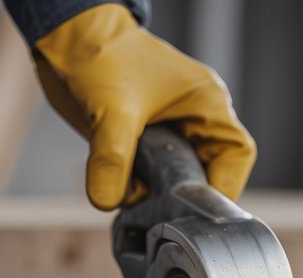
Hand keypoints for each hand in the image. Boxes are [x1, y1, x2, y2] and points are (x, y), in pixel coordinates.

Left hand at [32, 3, 255, 210]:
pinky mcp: (142, 144)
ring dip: (150, 193)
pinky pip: (146, 179)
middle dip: (178, 194)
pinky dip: (130, 188)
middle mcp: (194, 120)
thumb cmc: (101, 55)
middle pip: (205, 174)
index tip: (192, 211)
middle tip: (152, 205)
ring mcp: (169, 133)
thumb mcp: (111, 110)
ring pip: (173, 181)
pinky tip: (113, 183)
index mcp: (207, 104)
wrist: (68, 41)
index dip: (221, 188)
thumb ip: (112, 159)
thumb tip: (108, 202)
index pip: (235, 156)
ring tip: (126, 186)